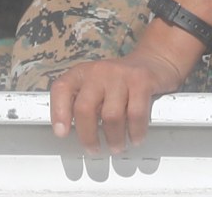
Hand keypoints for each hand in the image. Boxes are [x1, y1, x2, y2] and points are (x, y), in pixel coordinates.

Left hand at [48, 46, 186, 153]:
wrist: (152, 62)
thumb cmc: (119, 82)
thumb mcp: (96, 86)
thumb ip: (83, 104)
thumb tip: (71, 132)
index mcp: (82, 73)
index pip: (62, 88)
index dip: (58, 112)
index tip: (61, 133)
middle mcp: (98, 71)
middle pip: (85, 108)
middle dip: (88, 135)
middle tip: (93, 149)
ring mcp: (120, 75)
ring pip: (111, 115)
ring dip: (114, 138)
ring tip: (116, 146)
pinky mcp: (141, 81)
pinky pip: (135, 114)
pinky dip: (135, 132)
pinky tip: (135, 138)